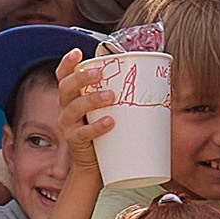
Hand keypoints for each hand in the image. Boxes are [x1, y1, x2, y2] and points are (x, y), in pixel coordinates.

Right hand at [53, 53, 113, 170]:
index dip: (67, 63)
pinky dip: (97, 126)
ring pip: (74, 108)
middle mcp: (65, 108)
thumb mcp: (109, 109)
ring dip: (92, 99)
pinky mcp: (75, 142)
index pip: (64, 76)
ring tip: (111, 96)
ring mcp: (68, 125)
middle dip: (81, 77)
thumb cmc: (106, 132)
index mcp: (73, 96)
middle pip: (66, 87)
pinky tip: (110, 122)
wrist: (96, 166)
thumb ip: (120, 94)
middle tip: (99, 73)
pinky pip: (83, 133)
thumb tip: (155, 78)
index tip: (77, 52)